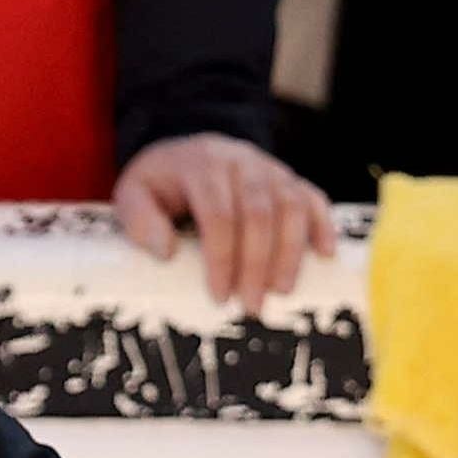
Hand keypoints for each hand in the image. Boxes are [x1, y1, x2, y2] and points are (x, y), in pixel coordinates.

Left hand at [113, 133, 335, 315]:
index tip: (220, 295)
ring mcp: (270, 168)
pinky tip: (324, 254)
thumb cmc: (160, 184)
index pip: (218, 214)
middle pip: (259, 213)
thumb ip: (138, 218)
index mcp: (201, 165)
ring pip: (291, 206)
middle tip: (252, 305)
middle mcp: (241, 162)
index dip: (222, 257)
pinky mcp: (289, 178)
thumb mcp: (133, 194)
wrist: (186, 152)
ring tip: (282, 290)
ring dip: (290, 252)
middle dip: (257, 264)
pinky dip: (323, 225)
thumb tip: (164, 251)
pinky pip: (313, 197)